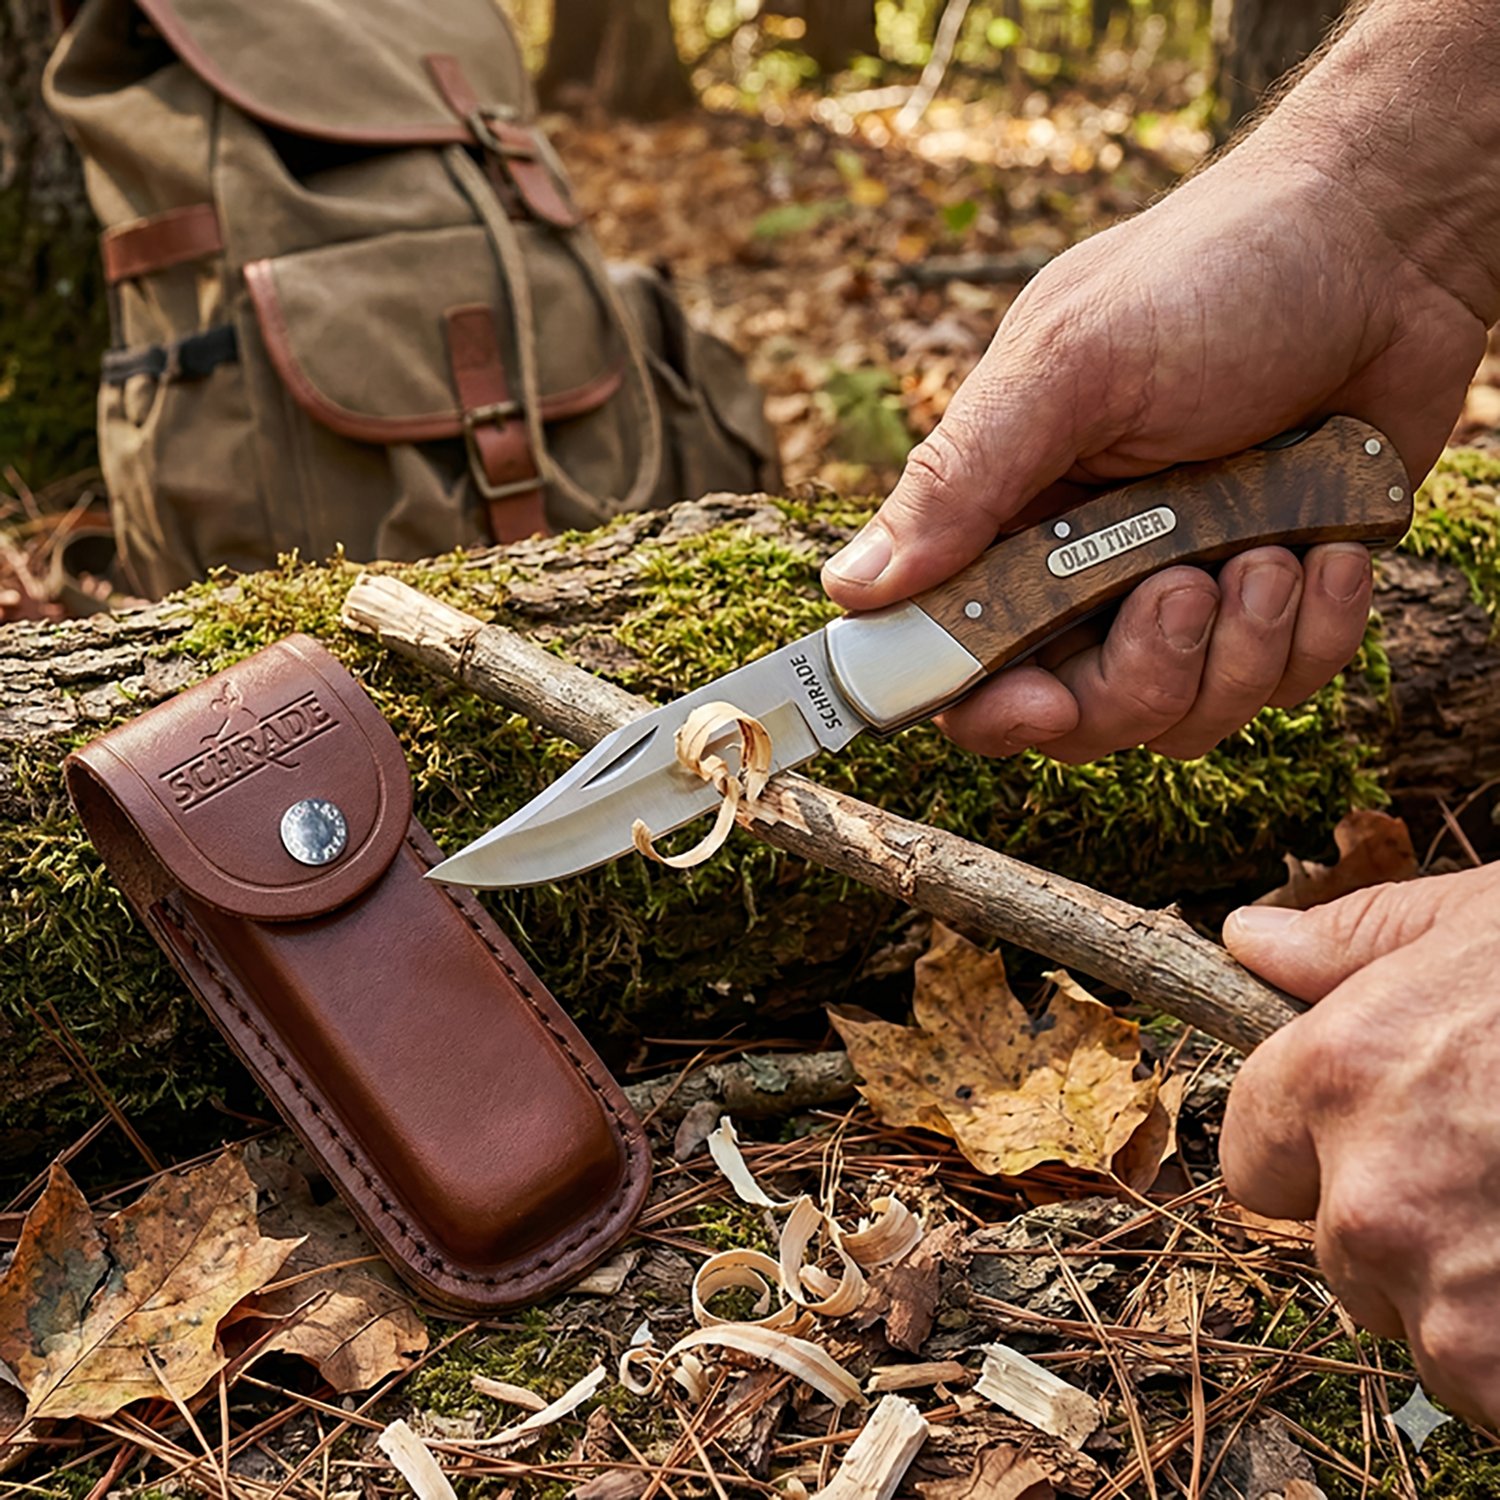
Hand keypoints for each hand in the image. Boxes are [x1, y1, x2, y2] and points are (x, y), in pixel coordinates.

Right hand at [823, 141, 1485, 762]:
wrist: (1388, 243)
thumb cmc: (1215, 275)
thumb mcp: (1072, 363)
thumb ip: (960, 480)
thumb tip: (848, 588)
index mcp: (1011, 520)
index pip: (960, 662)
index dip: (986, 707)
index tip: (1036, 699)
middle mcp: (1088, 575)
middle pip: (1077, 716)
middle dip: (1138, 678)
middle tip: (1180, 587)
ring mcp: (1185, 596)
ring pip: (1183, 720)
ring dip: (1238, 648)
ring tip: (1272, 544)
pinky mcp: (1276, 608)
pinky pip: (1282, 689)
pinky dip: (1316, 632)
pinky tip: (1327, 550)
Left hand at [1221, 864, 1499, 1422]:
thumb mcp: (1470, 922)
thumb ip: (1344, 943)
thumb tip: (1250, 939)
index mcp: (1336, 1078)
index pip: (1252, 1161)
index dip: (1313, 1152)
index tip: (1377, 1136)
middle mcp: (1368, 1197)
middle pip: (1339, 1247)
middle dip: (1402, 1223)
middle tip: (1496, 1169)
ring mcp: (1447, 1300)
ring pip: (1417, 1322)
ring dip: (1469, 1292)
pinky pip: (1486, 1385)